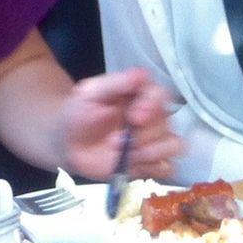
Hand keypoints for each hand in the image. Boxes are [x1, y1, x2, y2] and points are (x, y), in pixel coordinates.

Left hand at [56, 69, 180, 180]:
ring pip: (174, 146)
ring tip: (123, 155)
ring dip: (148, 153)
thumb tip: (143, 74)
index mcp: (140, 95)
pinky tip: (132, 166)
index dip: (152, 106)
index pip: (162, 95)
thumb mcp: (90, 93)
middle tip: (114, 141)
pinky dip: (152, 169)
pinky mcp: (152, 164)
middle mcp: (154, 116)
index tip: (133, 116)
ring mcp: (155, 141)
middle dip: (141, 136)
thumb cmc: (79, 113)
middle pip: (167, 124)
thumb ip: (116, 83)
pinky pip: (168, 169)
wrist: (69, 143)